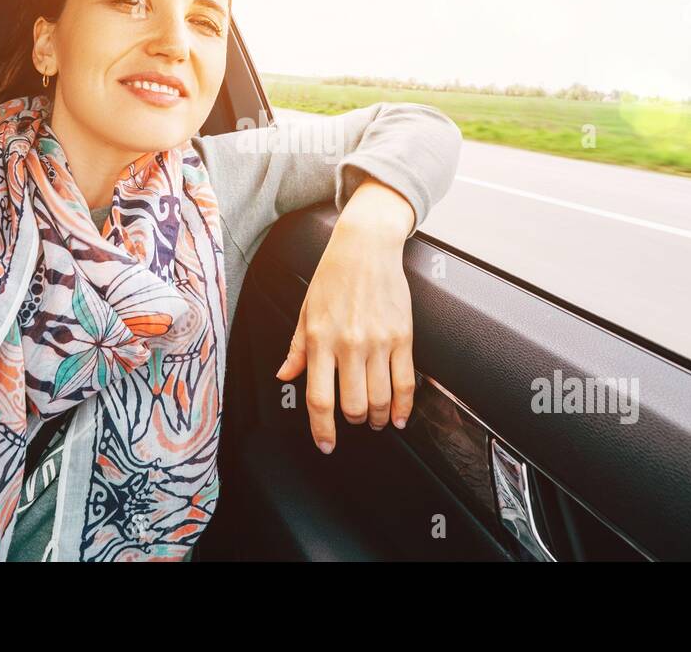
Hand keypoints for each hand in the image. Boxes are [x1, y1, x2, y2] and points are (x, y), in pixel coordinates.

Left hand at [275, 177, 415, 453]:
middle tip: (353, 422)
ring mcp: (378, 342)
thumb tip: (284, 375)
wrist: (365, 248)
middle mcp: (349, 345)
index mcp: (320, 340)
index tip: (325, 443)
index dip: (322, 429)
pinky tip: (398, 416)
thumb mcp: (305, 311)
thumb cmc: (332, 276)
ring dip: (376, 418)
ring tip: (374, 420)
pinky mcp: (402, 337)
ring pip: (380, 398)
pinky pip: (406, 382)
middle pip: (353, 405)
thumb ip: (296, 348)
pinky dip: (403, 406)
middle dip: (353, 422)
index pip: (319, 398)